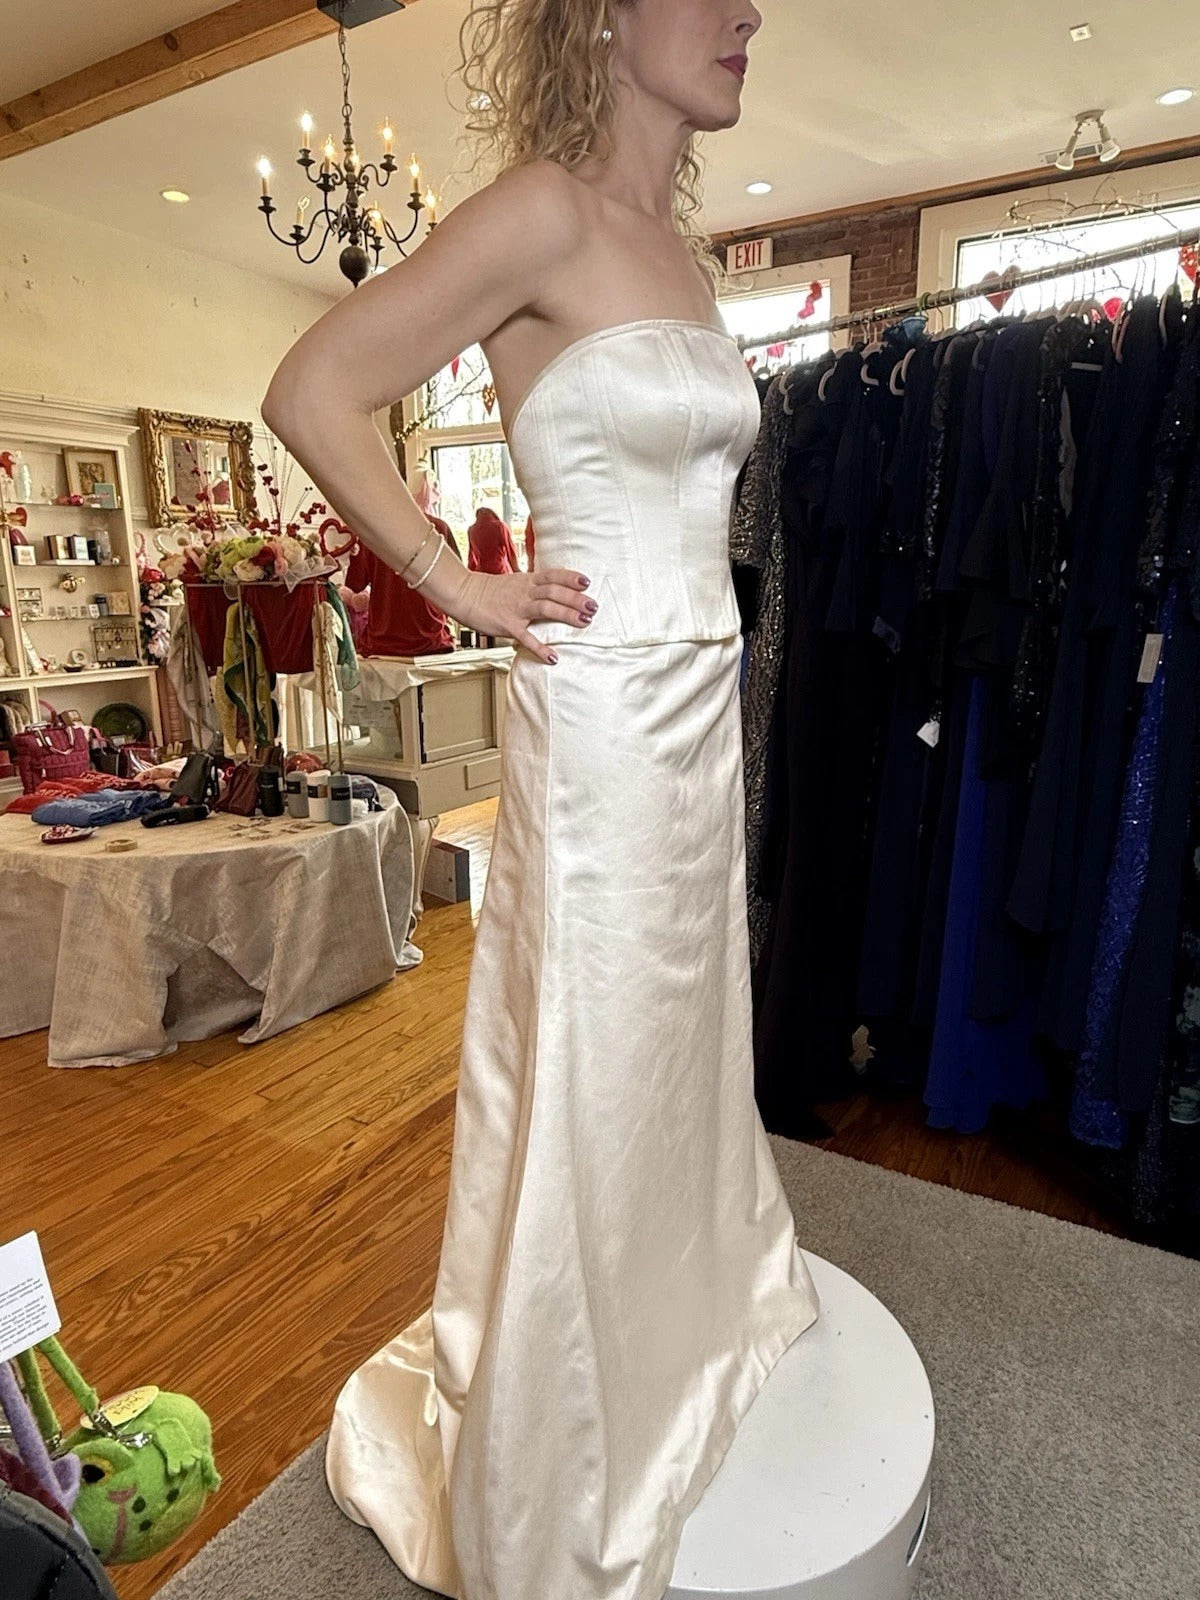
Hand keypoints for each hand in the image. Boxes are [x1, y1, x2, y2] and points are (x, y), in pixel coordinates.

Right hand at [442, 566, 597, 663]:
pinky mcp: (508, 625)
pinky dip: (540, 648)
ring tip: (584, 622)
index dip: (571, 578)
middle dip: (575, 598)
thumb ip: (533, 587)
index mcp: (527, 581)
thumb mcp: (514, 582)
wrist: (464, 594)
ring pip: (545, 608)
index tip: (587, 582)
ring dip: (566, 614)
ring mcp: (516, 608)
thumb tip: (552, 591)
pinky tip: (553, 657)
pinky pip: (526, 637)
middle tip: (593, 606)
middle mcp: (524, 592)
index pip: (553, 575)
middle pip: (554, 591)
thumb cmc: (489, 591)